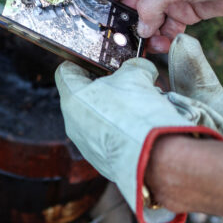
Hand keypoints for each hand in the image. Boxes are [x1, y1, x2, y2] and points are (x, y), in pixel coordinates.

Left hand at [55, 34, 222, 222]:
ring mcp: (86, 145)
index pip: (66, 71)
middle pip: (83, 96)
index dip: (82, 62)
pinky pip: (108, 138)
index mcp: (73, 98)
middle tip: (128, 83)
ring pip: (97, 118)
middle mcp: (73, 123)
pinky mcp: (101, 161)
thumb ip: (133, 67)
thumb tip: (138, 68)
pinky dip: (122, 131)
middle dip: (106, 87)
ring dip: (116, 110)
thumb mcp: (137, 76)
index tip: (97, 60)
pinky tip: (141, 128)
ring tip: (140, 107)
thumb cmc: (140, 113)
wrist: (156, 159)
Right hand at [97, 0, 222, 52]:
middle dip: (126, 27)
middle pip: (126, 9)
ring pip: (145, 23)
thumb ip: (150, 6)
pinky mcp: (182, 12)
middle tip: (125, 44)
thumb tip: (138, 28)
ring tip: (151, 46)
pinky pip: (164, 31)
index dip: (103, 6)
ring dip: (146, 37)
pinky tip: (167, 44)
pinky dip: (163, 40)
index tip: (100, 27)